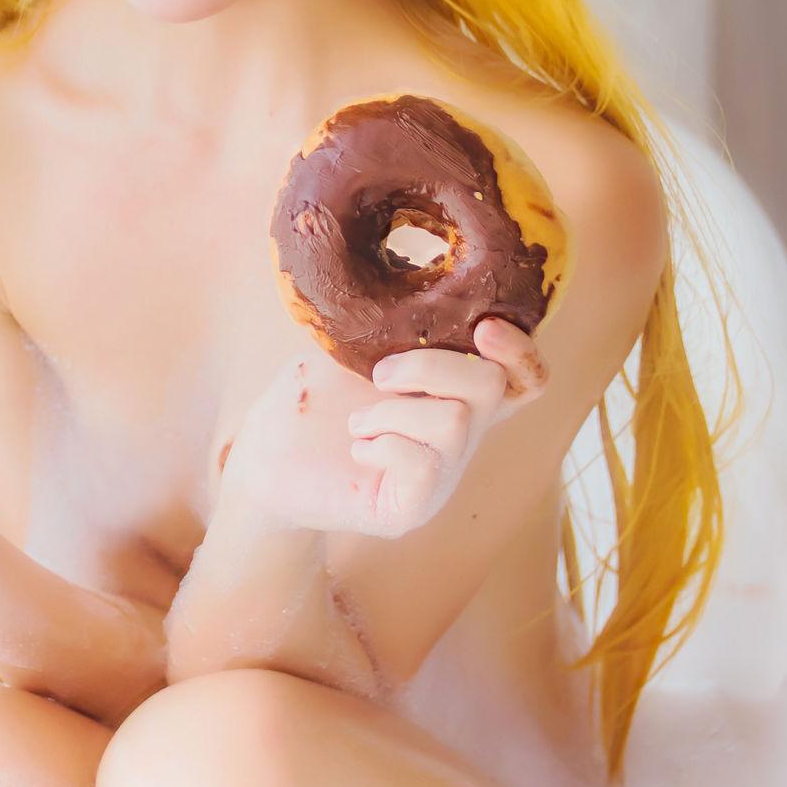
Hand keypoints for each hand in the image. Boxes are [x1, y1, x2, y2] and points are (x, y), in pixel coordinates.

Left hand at [217, 316, 549, 538]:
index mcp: (451, 395)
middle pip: (493, 385)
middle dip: (433, 366)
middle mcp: (459, 437)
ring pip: (455, 423)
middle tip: (379, 374)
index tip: (484, 327)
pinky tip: (357, 449)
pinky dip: (383, 444)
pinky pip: (424, 466)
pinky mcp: (411, 509)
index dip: (521, 351)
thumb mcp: (348, 350)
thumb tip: (412, 277)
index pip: (523, 378)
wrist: (263, 461)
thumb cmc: (308, 402)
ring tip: (357, 422)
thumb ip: (390, 325)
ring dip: (394, 410)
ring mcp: (440, 476)